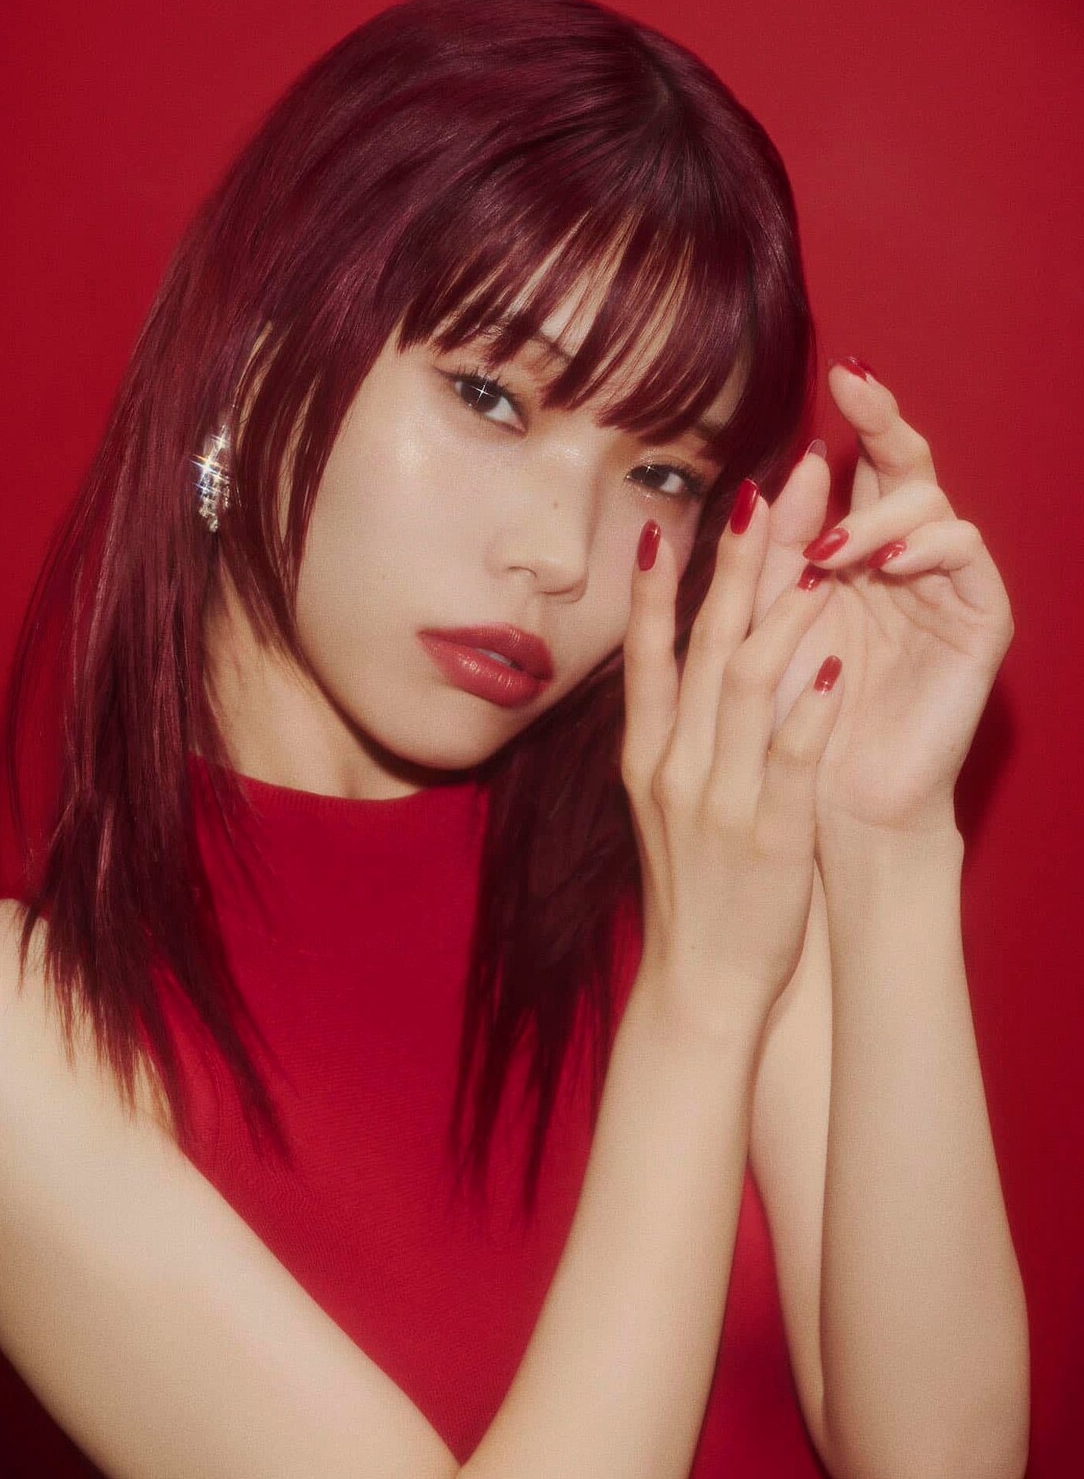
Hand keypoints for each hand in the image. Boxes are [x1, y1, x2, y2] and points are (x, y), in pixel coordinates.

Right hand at [620, 496, 843, 1039]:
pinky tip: (832, 662)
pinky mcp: (768, 835)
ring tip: (815, 552)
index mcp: (647, 758)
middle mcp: (674, 767)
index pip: (649, 656)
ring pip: (747, 687)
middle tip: (765, 493)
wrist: (699, 985)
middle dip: (736, 565)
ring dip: (782, 614)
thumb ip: (673, 738)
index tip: (673, 520)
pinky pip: (790, 759)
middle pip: (706, 647)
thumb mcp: (662, 808)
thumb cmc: (693, 893)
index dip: (658, 585)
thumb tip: (682, 669)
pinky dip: (808, 709)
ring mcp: (717, 800)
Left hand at [747, 360, 1014, 839]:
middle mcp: (902, 562)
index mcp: (851, 556)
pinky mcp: (977, 624)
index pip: (860, 470)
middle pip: (909, 468)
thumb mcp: (767, 620)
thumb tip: (793, 466)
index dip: (859, 419)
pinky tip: (886, 563)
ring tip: (833, 550)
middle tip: (857, 387)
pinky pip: (969, 554)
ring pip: (934, 504)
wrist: (823, 805)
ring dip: (883, 512)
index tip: (837, 372)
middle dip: (886, 422)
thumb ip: (776, 551)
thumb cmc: (786, 720)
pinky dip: (928, 547)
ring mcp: (943, 589)